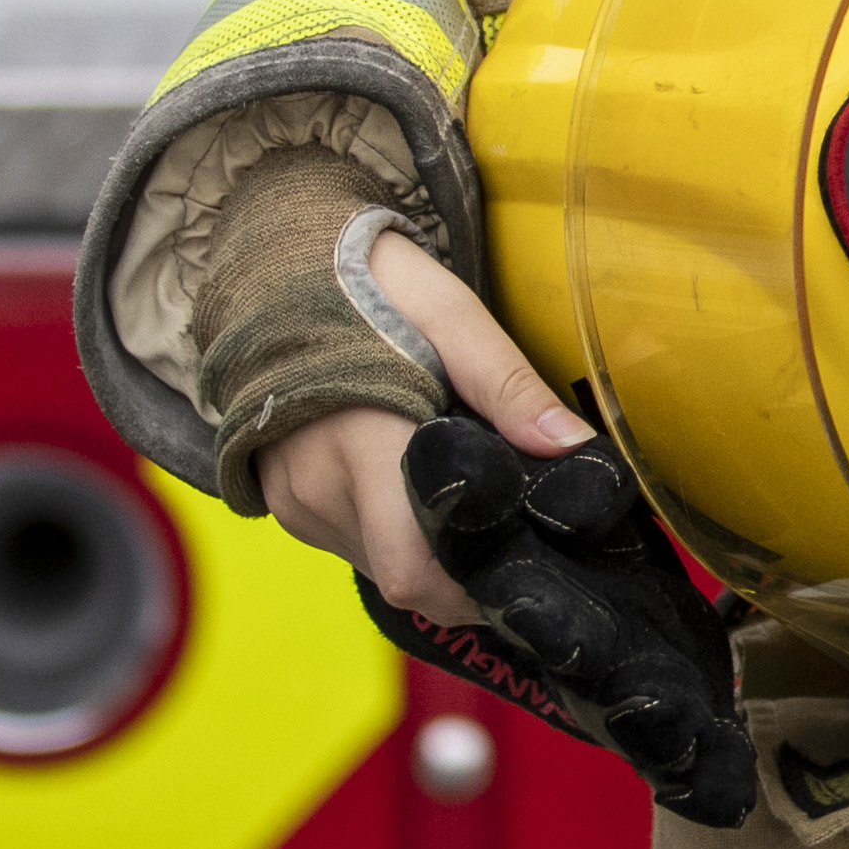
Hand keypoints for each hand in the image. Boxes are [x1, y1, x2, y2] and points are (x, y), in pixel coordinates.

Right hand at [269, 223, 577, 623]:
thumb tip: (572, 446)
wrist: (275, 265)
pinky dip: (394, 534)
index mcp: (359, 441)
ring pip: (379, 568)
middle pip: (404, 580)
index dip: (475, 584)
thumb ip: (509, 387)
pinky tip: (420, 491)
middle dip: (464, 574)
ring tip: (467, 500)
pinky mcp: (284, 502)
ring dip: (430, 554)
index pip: (414, 566)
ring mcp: (293, 500)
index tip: (526, 565)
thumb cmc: (370, 285)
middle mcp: (316, 487)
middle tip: (514, 538)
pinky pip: (351, 545)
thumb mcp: (451, 316)